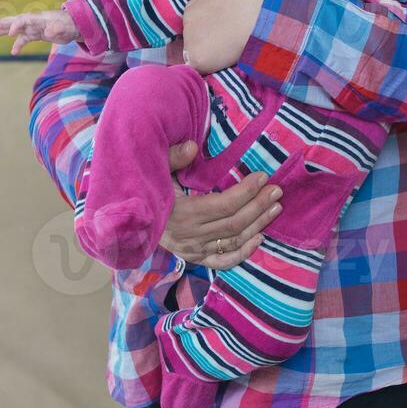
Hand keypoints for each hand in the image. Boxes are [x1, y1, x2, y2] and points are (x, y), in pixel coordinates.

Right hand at [0, 10, 79, 54]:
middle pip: (16, 21)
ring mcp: (36, 28)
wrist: (76, 26)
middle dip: (4, 23)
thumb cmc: (70, 24)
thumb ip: (56, 29)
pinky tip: (13, 52)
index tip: (11, 34)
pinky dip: (18, 44)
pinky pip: (25, 39)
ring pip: (18, 29)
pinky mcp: (38, 34)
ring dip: (5, 30)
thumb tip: (48, 32)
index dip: (17, 26)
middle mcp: (35, 22)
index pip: (25, 20)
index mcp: (40, 18)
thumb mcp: (65, 27)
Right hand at [159, 140, 282, 269]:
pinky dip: (243, 252)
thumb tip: (193, 146)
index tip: (262, 176)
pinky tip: (259, 238)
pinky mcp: (196, 259)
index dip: (246, 191)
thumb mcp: (155, 171)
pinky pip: (223, 261)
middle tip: (277, 190)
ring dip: (258, 224)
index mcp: (183, 213)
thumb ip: (173, 158)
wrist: (129, 223)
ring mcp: (194, 250)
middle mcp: (191, 236)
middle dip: (259, 205)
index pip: (223, 205)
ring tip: (276, 207)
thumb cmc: (147, 191)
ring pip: (233, 240)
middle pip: (234, 222)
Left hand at [181, 0, 272, 73]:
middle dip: (209, 38)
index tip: (229, 24)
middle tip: (232, 36)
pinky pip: (199, 68)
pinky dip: (209, 66)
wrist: (265, 12)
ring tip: (232, 49)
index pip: (197, 20)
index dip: (213, 23)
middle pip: (196, 37)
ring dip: (210, 53)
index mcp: (191, 5)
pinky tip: (224, 62)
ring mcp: (191, 43)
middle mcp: (187, 24)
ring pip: (198, 53)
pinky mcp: (199, 60)